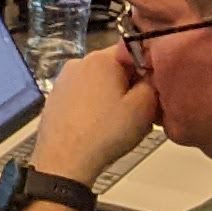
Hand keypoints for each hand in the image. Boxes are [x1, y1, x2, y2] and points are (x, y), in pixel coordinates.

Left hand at [31, 43, 155, 180]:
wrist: (65, 159)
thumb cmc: (107, 131)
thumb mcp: (144, 107)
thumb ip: (154, 83)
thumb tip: (152, 76)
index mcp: (100, 58)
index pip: (134, 51)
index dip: (150, 69)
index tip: (156, 90)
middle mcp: (79, 62)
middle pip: (116, 67)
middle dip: (132, 85)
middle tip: (143, 111)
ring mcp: (63, 80)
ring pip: (100, 83)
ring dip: (115, 97)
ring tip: (122, 122)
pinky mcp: (55, 97)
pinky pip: (84, 96)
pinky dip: (96, 106)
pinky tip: (102, 126)